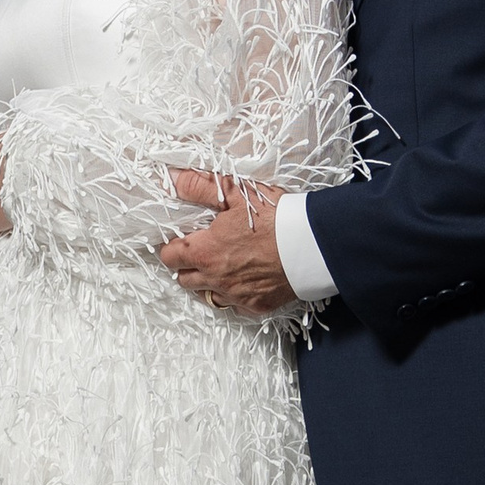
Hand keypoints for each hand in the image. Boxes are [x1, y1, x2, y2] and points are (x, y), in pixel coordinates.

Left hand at [158, 170, 295, 314]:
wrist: (314, 243)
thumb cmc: (276, 216)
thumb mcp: (236, 193)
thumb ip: (200, 187)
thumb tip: (173, 179)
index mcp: (206, 251)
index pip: (169, 257)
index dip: (171, 248)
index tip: (180, 240)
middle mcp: (216, 278)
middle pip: (184, 279)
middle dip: (187, 266)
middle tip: (202, 251)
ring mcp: (236, 295)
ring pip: (206, 296)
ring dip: (207, 283)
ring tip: (222, 266)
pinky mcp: (256, 306)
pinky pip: (234, 306)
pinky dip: (233, 295)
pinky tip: (243, 279)